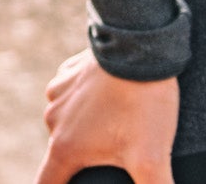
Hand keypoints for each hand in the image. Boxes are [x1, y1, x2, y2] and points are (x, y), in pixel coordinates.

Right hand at [35, 47, 178, 183]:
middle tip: (110, 157)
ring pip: (66, 124)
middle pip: (61, 156)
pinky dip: (85, 104)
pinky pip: (72, 97)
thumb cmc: (143, 101)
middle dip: (78, 163)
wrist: (141, 42)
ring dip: (83, 131)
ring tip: (116, 129)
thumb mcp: (152, 157)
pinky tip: (111, 101)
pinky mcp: (69, 71)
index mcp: (65, 147)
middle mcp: (53, 120)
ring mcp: (59, 92)